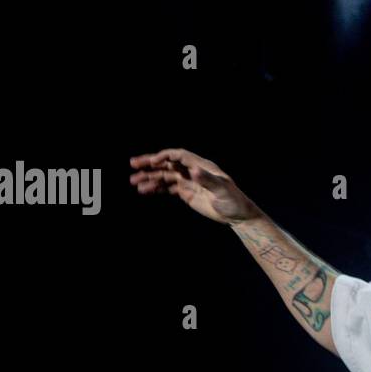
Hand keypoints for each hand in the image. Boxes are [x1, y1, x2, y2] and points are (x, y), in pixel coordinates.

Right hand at [129, 148, 262, 223]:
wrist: (236, 215)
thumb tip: (193, 171)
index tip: (152, 162)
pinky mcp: (185, 192)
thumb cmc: (233, 201)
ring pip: (164, 176)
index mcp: (201, 166)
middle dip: (150, 163)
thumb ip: (207, 180)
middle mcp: (192, 170)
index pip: (179, 156)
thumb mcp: (222, 190)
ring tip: (134, 182)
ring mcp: (188, 181)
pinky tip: (144, 190)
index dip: (165, 157)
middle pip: (168, 163)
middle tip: (133, 164)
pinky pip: (167, 188)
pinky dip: (155, 188)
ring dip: (149, 178)